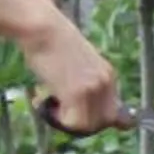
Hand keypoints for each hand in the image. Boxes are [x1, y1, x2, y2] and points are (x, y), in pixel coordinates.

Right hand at [21, 17, 120, 132]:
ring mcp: (93, 88)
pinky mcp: (76, 93)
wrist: (42, 28)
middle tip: (58, 110)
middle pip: (102, 123)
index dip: (92, 119)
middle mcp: (105, 82)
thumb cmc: (52, 41)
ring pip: (86, 126)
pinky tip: (40, 98)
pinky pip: (70, 122)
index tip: (73, 112)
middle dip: (80, 123)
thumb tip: (85, 104)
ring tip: (46, 100)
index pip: (113, 113)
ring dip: (65, 120)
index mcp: (108, 74)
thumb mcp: (79, 63)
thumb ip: (87, 83)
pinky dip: (53, 118)